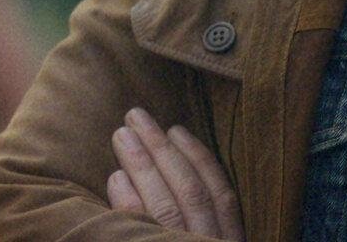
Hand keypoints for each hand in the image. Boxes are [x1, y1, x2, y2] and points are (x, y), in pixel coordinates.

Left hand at [107, 107, 243, 239]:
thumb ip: (201, 216)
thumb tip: (177, 166)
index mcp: (229, 241)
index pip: (221, 194)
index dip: (199, 158)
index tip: (177, 129)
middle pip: (191, 192)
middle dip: (163, 149)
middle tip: (136, 117)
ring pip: (165, 207)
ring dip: (142, 165)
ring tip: (121, 135)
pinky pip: (141, 226)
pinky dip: (129, 200)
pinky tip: (116, 177)